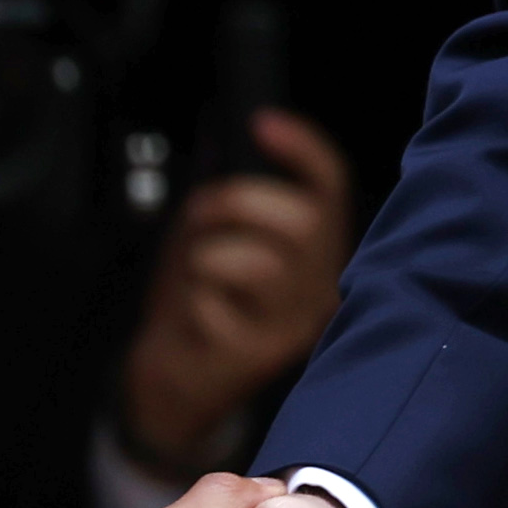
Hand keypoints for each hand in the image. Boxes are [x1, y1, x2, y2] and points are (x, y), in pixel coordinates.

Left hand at [116, 108, 353, 473]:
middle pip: (302, 221)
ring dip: (207, 256)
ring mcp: (296, 323)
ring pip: (259, 262)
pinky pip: (216, 303)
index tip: (262, 124)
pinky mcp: (263, 355)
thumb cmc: (196, 303)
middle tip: (201, 214)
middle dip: (239, 202)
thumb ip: (225, 201)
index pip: (331, 188)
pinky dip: (190, 300)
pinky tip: (195, 318)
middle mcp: (320, 286)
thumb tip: (223, 143)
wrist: (176, 384)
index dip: (304, 149)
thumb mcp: (211, 238)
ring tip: (197, 273)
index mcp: (316, 250)